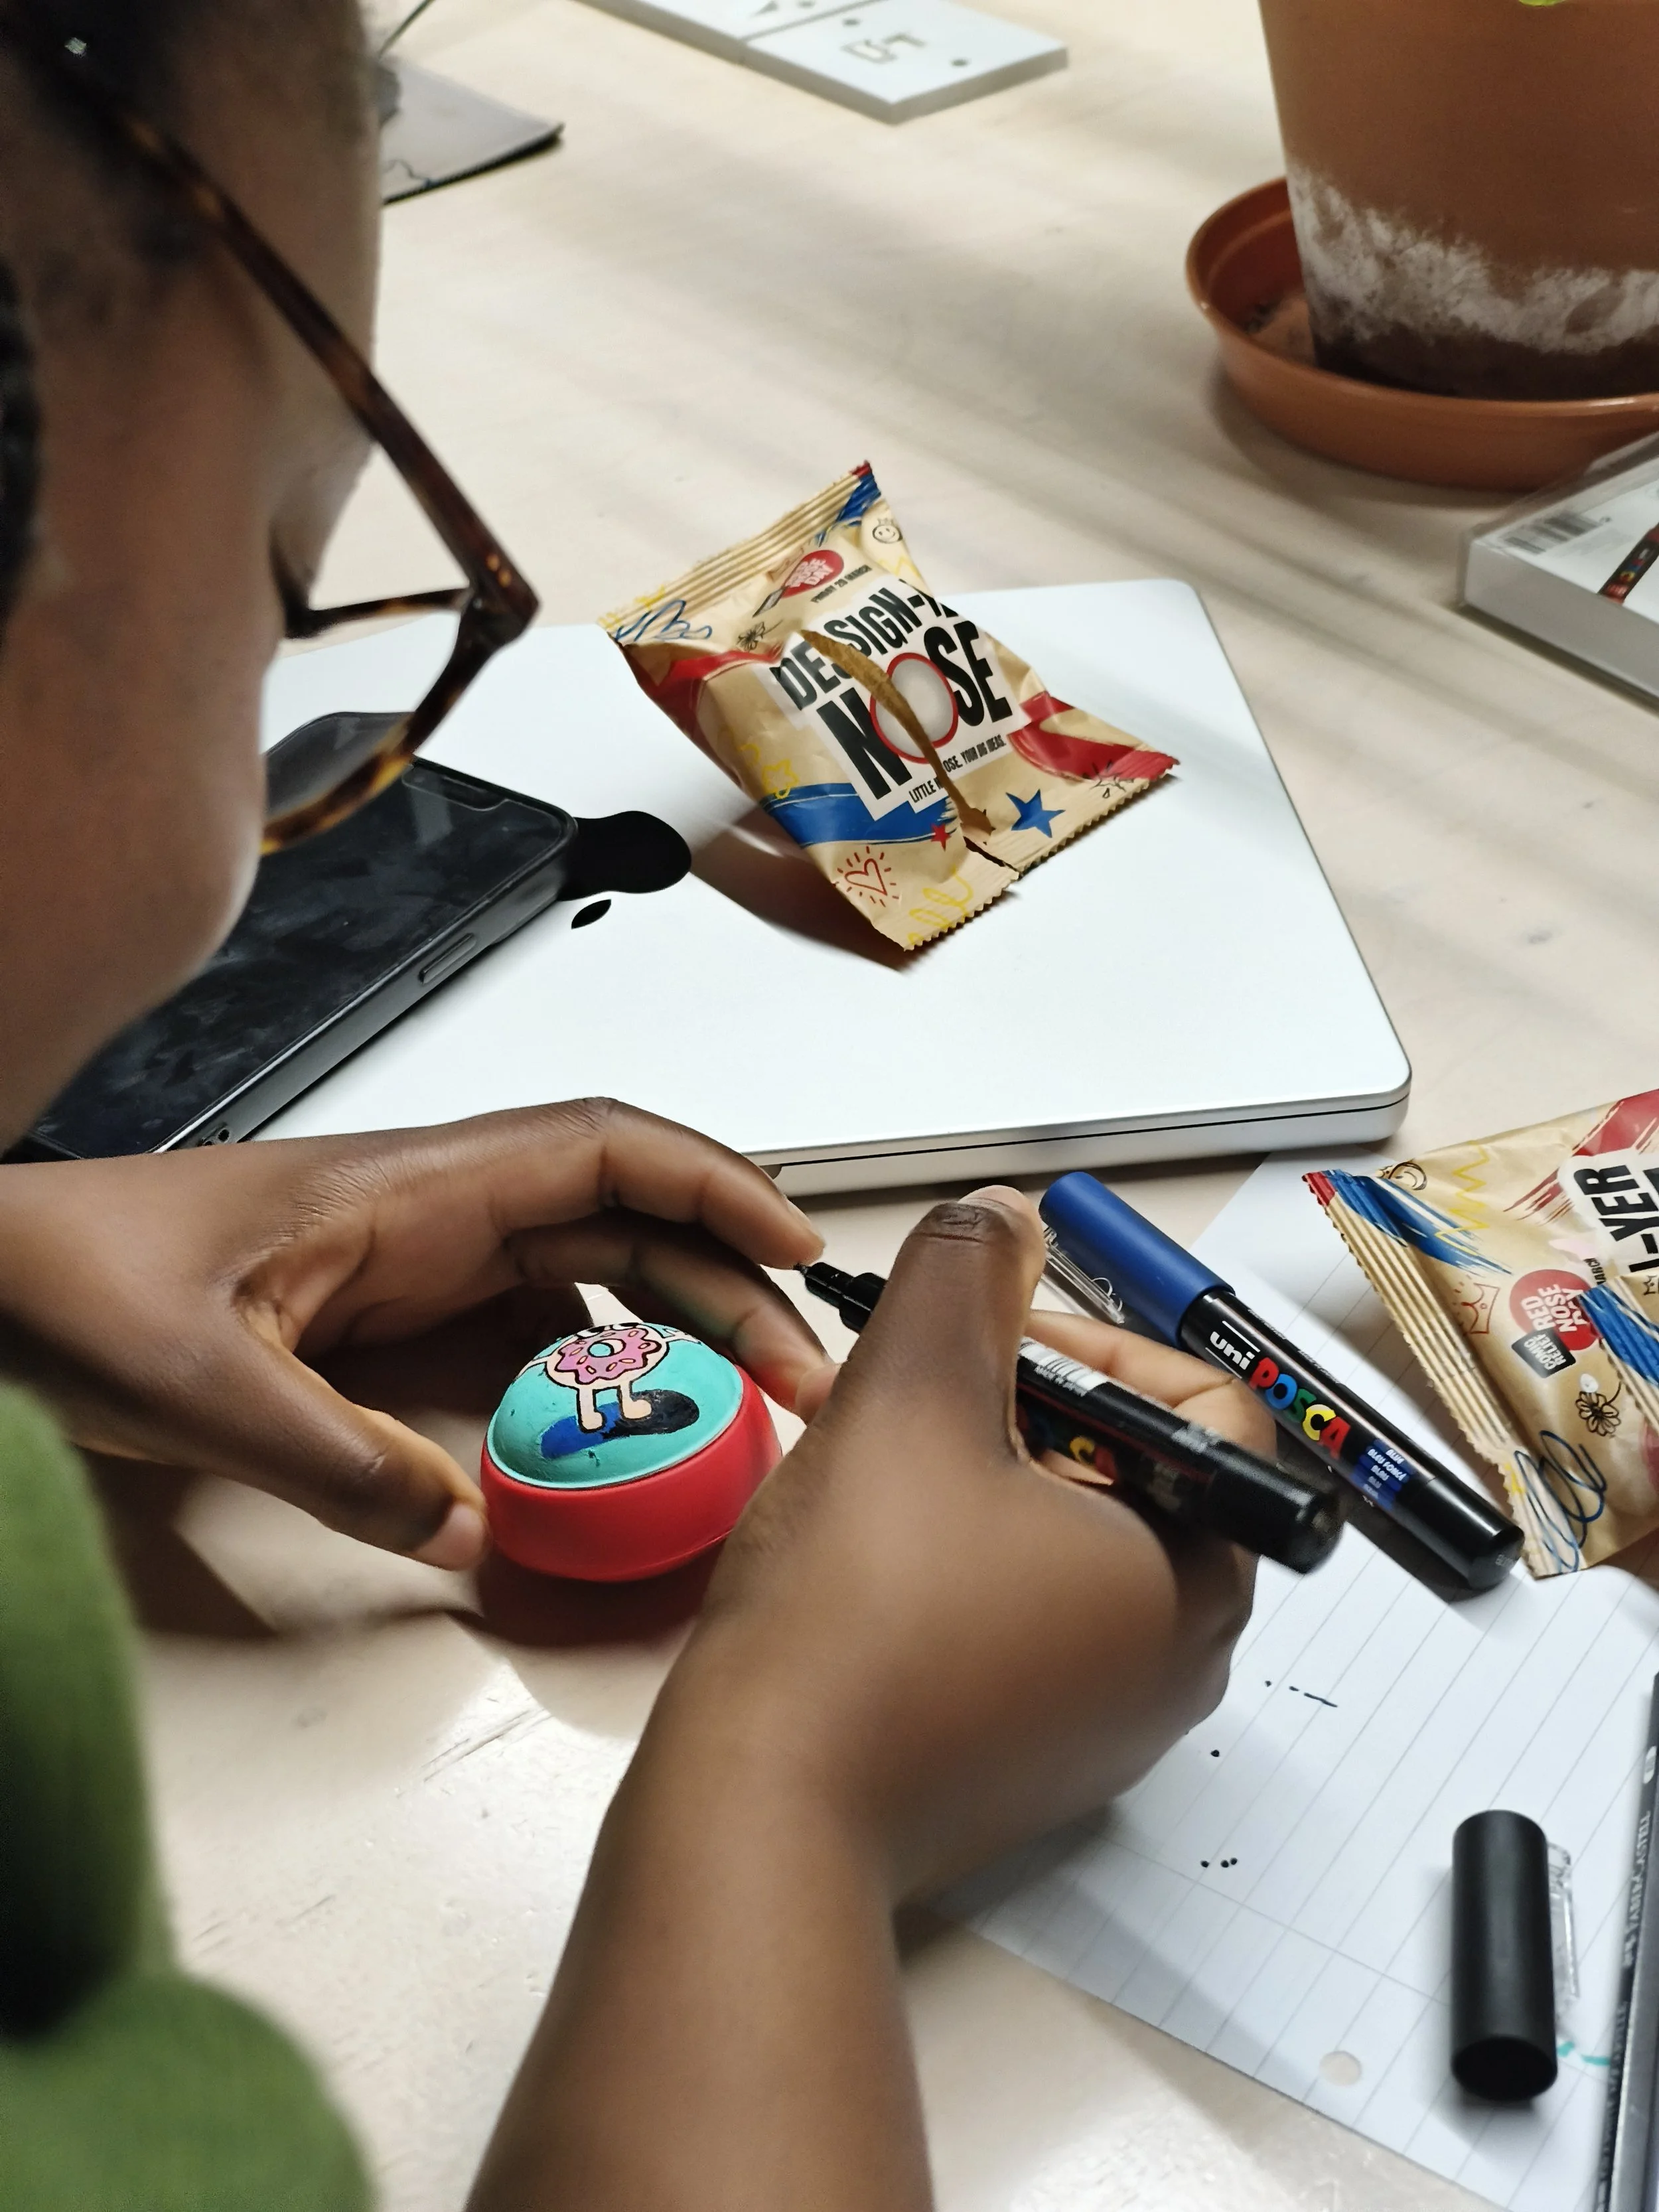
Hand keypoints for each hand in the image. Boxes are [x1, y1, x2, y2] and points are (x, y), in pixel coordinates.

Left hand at [0, 1102, 823, 1566]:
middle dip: (726, 1286)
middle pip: (624, 1222)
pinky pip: (525, 1336)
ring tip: (737, 1410)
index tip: (795, 1248)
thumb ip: (342, 1464)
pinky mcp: (386, 1319)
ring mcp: (412, 1264)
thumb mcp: (200, 1388)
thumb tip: (472, 1530)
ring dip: (672, 1330)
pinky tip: (613, 1437)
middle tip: (798, 1377)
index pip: (602, 1151)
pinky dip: (590, 1376)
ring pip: (586, 1276)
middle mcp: (429, 1215)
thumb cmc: (67, 1280)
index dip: (715, 1188)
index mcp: (407, 1188)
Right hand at [468, 1186, 1265, 2211]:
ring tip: (883, 1462)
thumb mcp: (914, 1394)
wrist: (764, 1808)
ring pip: (1070, 1540)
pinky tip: (870, 1555)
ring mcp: (1105, 1720)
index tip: (990, 1332)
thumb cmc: (854, 1617)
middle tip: (923, 1389)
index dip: (1094, 1338)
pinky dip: (964, 1561)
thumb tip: (1003, 1218)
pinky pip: (1023, 1618)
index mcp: (1198, 1575)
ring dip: (986, 1477)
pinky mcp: (1028, 1756)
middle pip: (1136, 1469)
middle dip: (1027, 1405)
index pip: (1205, 1403)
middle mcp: (1178, 1658)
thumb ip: (966, 1279)